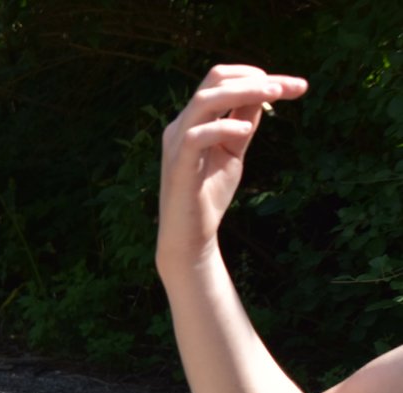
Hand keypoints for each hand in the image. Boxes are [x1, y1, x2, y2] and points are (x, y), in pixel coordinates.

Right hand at [157, 66, 307, 265]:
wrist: (188, 236)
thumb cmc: (209, 194)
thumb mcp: (233, 151)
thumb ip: (242, 122)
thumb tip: (265, 92)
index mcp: (193, 120)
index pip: (222, 81)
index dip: (258, 77)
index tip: (294, 85)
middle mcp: (181, 126)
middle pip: (214, 80)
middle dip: (255, 78)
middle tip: (289, 87)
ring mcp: (177, 144)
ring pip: (205, 100)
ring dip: (243, 92)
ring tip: (275, 95)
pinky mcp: (178, 165)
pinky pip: (196, 136)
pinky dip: (223, 127)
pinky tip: (246, 130)